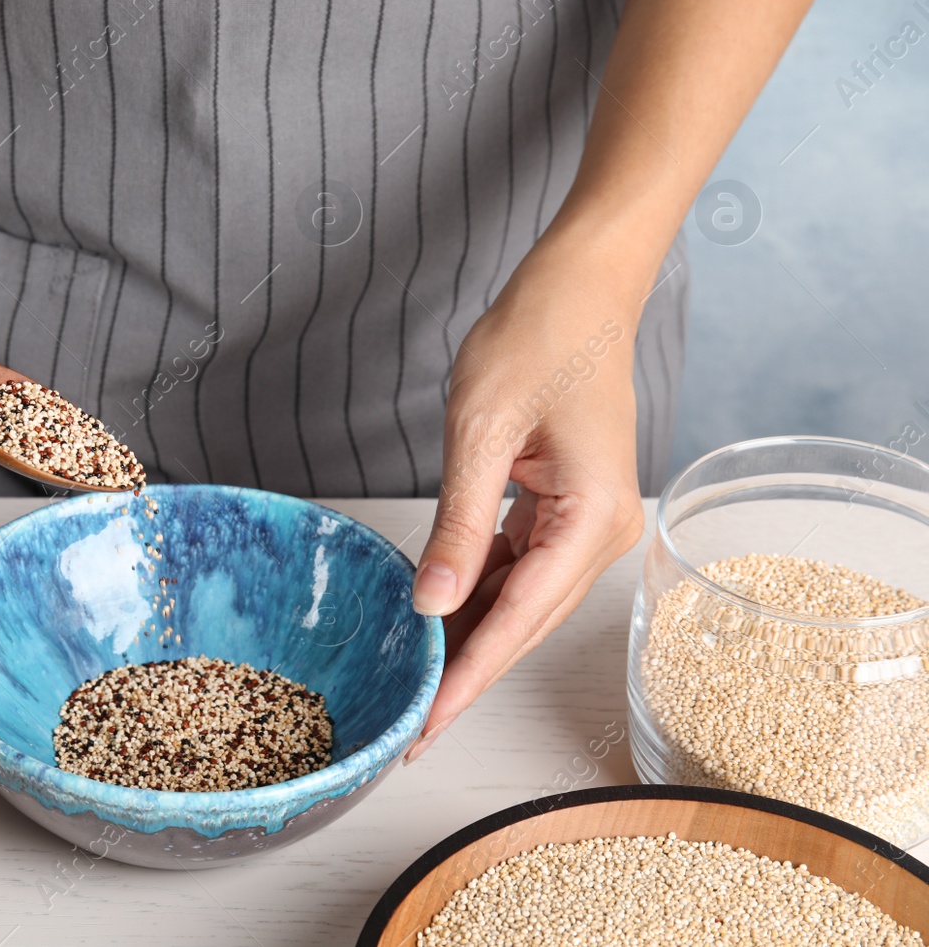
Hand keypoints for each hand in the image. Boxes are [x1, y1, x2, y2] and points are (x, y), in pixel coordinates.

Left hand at [404, 241, 646, 761]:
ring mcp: (587, 522)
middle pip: (525, 621)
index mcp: (593, 518)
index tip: (429, 724)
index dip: (470, 674)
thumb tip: (434, 602)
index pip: (521, 616)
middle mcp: (602, 531)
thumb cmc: (537, 338)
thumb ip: (459, 523)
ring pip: (520, 599)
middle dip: (467, 672)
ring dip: (470, 635)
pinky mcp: (566, 507)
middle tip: (412, 726)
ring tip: (417, 680)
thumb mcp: (481, 430)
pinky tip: (439, 616)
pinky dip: (478, 590)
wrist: (578, 289)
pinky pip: (518, 565)